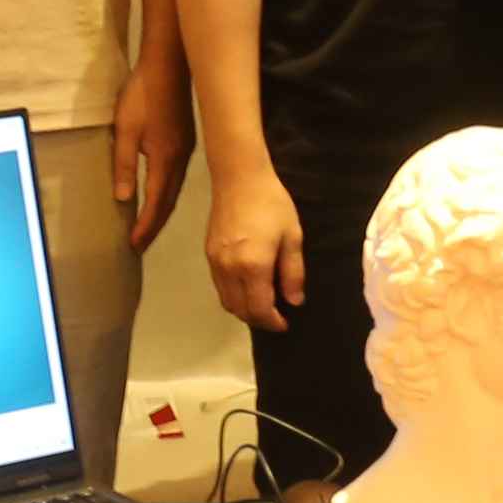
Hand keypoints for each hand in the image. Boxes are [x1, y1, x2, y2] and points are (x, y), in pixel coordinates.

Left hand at [112, 60, 192, 253]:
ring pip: (175, 191)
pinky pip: (177, 178)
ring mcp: (186, 150)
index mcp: (165, 160)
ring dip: (162, 211)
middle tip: (141, 245)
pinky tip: (160, 195)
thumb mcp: (125, 130)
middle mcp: (180, 160)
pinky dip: (167, 195)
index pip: (156, 203)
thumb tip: (124, 199)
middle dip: (154, 225)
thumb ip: (124, 165)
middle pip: (169, 202)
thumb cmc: (142, 95)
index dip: (145, 226)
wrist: (168, 66)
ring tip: (149, 227)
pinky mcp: (185, 142)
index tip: (134, 245)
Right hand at [207, 159, 304, 331]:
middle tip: (276, 317)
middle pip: (240, 310)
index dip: (273, 322)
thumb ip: (293, 273)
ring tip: (263, 305)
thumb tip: (294, 302)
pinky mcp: (208, 255)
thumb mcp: (292, 237)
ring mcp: (215, 263)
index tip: (285, 324)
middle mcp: (230, 270)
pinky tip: (247, 288)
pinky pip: (219, 287)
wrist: (239, 179)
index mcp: (253, 267)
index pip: (260, 309)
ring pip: (227, 301)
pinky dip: (233, 296)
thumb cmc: (272, 204)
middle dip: (259, 320)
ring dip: (244, 310)